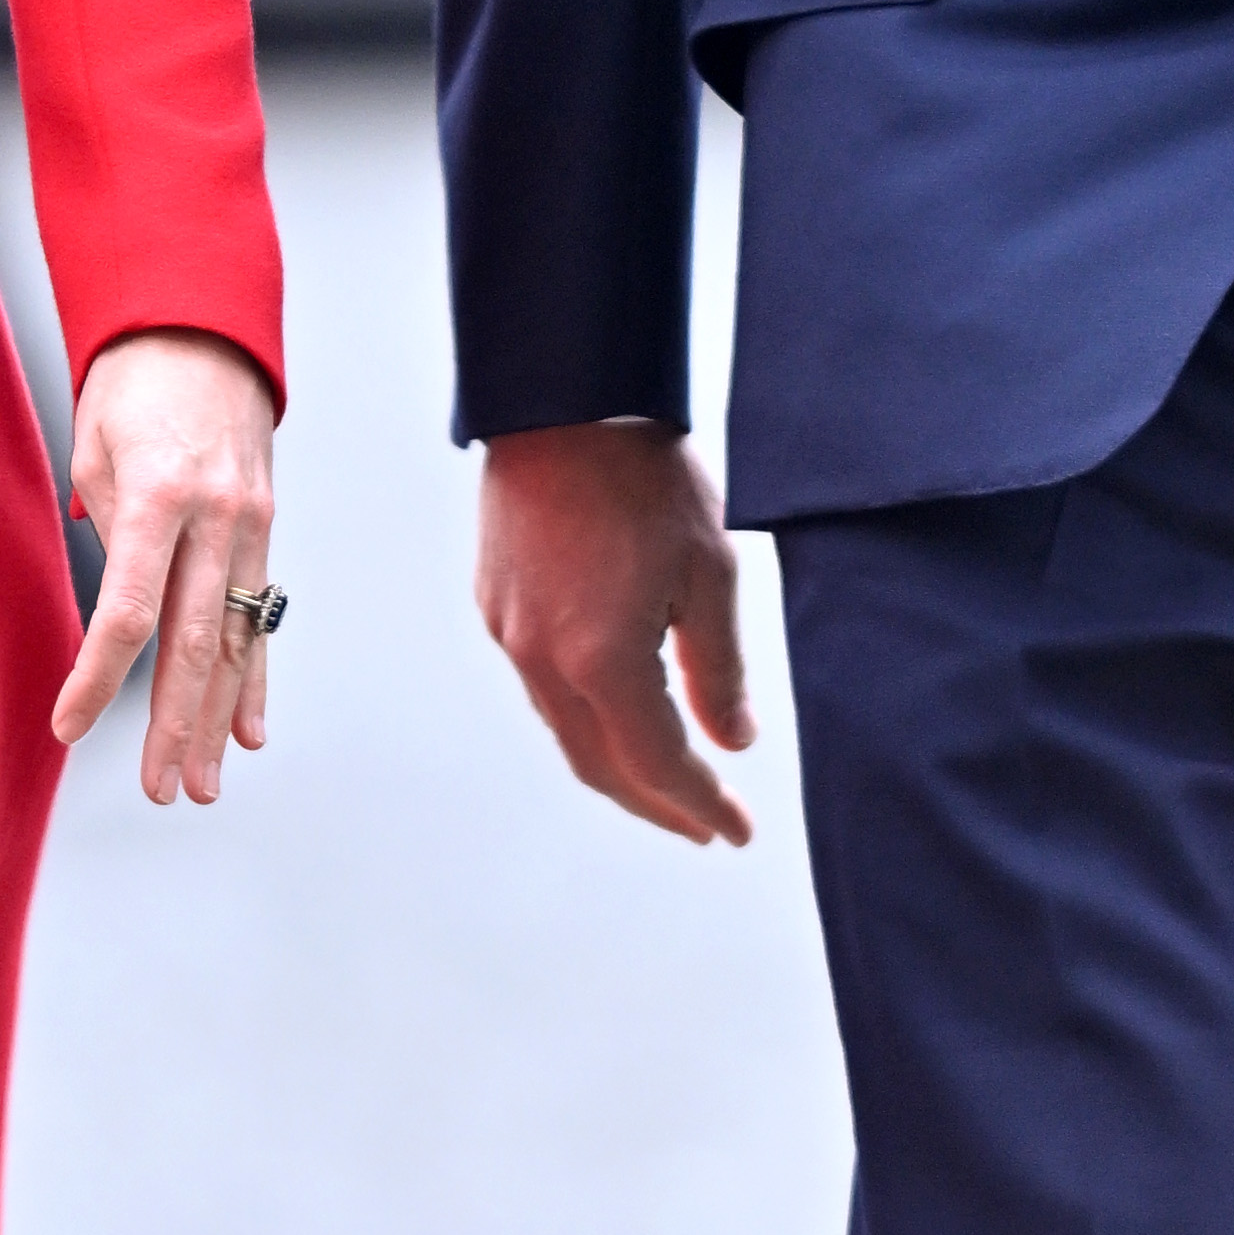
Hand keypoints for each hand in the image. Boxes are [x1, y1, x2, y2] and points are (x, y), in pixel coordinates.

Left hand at [55, 330, 279, 807]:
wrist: (204, 328)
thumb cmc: (129, 385)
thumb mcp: (93, 448)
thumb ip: (105, 534)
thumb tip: (112, 612)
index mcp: (156, 495)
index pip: (129, 610)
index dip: (99, 677)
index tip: (69, 728)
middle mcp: (214, 516)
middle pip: (194, 641)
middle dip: (177, 725)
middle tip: (163, 791)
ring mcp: (251, 523)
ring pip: (236, 639)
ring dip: (218, 719)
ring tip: (203, 785)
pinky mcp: (266, 526)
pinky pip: (261, 613)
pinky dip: (254, 677)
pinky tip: (249, 731)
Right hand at [475, 422, 755, 846]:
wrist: (560, 403)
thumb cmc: (643, 477)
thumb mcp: (709, 571)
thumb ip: (719, 669)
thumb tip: (732, 743)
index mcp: (601, 659)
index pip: (657, 764)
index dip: (700, 805)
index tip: (737, 831)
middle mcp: (543, 661)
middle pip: (601, 767)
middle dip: (656, 805)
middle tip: (705, 825)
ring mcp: (510, 635)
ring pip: (566, 731)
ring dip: (619, 766)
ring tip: (668, 780)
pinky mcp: (496, 607)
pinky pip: (542, 688)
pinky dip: (587, 719)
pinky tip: (618, 711)